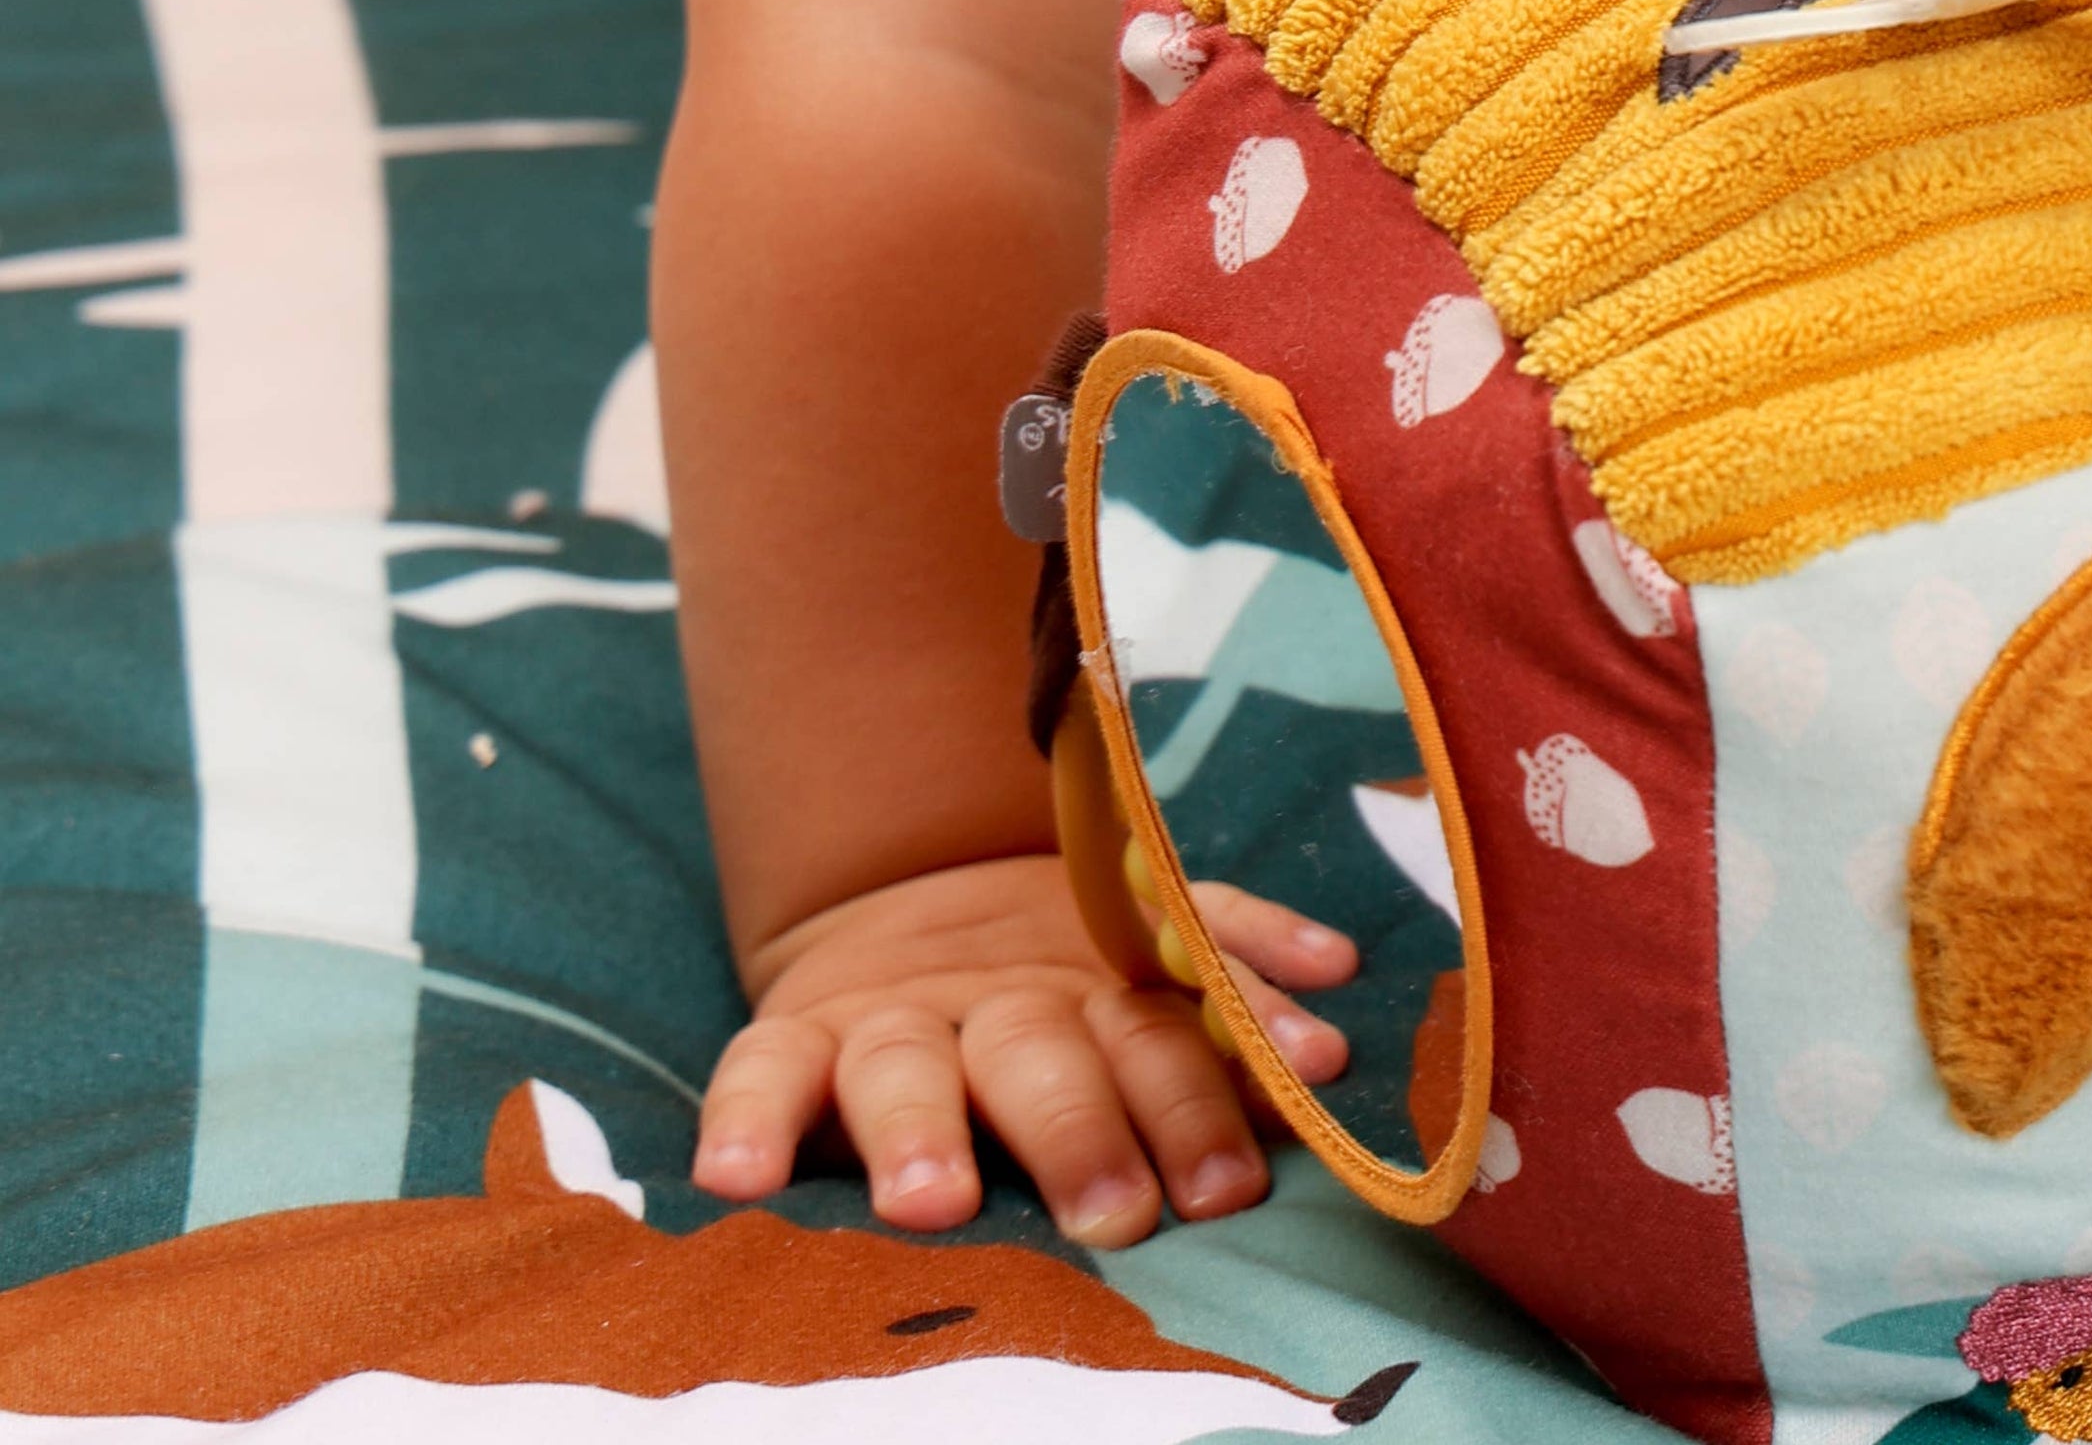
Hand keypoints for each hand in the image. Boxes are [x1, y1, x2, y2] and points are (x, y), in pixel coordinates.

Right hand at [693, 852, 1355, 1244]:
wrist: (917, 899)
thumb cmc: (1068, 969)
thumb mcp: (1152, 956)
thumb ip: (1236, 976)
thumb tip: (1336, 1017)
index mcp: (1098, 982)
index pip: (1158, 1034)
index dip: (1199, 1101)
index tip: (1232, 1186)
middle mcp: (999, 999)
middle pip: (1045, 1056)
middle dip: (1083, 1131)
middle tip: (1115, 1214)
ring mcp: (894, 1016)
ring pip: (905, 1065)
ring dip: (919, 1131)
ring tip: (933, 1204)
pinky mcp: (796, 1035)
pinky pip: (758, 1071)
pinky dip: (743, 1117)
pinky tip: (734, 1180)